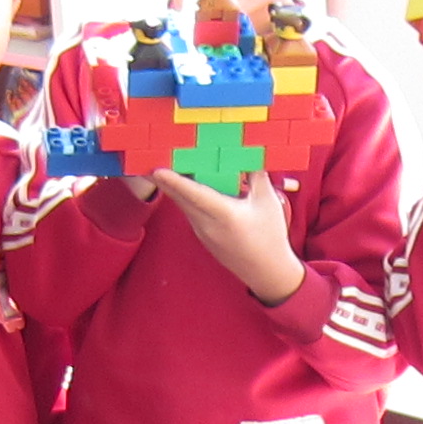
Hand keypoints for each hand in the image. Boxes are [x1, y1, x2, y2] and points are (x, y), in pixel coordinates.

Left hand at [150, 166, 306, 304]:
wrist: (266, 272)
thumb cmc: (269, 236)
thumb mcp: (268, 202)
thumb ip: (256, 175)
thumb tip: (249, 152)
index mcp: (224, 215)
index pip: (194, 195)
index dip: (174, 181)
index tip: (156, 171)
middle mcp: (207, 225)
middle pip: (180, 198)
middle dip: (166, 179)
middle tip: (152, 158)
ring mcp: (202, 232)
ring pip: (183, 205)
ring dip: (175, 187)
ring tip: (169, 166)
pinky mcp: (202, 236)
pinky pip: (189, 212)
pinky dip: (185, 198)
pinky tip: (188, 185)